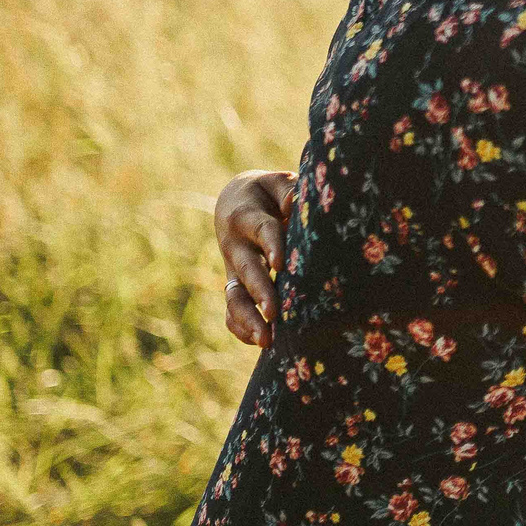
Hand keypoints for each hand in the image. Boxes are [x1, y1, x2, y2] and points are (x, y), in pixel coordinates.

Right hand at [216, 170, 295, 348]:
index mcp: (247, 216)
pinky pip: (230, 309)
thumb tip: (295, 201)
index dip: (272, 245)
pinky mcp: (233, 284)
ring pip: (234, 296)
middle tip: (274, 313)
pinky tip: (258, 343)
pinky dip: (239, 327)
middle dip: (259, 291)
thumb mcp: (275, 182)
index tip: (281, 264)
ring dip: (248, 319)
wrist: (235, 203)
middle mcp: (236, 245)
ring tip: (266, 341)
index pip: (262, 230)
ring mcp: (232, 268)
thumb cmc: (267, 193)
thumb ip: (287, 189)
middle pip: (246, 269)